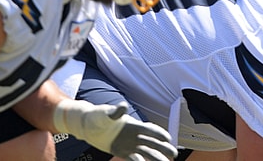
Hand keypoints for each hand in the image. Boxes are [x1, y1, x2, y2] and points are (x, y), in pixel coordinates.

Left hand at [53, 99, 177, 160]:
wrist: (88, 127)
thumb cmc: (98, 117)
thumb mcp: (106, 113)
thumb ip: (115, 112)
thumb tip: (123, 107)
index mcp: (134, 125)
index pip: (150, 130)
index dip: (159, 134)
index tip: (168, 139)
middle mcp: (135, 136)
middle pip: (153, 142)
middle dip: (164, 148)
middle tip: (173, 155)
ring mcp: (130, 145)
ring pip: (147, 152)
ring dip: (157, 158)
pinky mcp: (124, 153)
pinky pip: (135, 159)